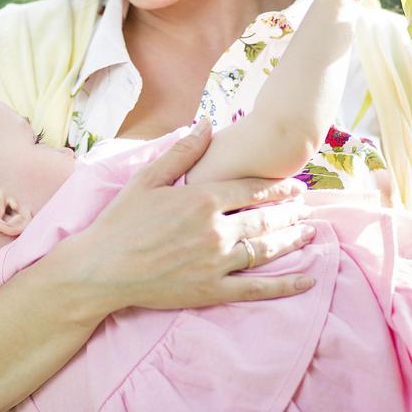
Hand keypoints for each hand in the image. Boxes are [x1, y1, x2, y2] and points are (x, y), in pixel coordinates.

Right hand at [66, 123, 318, 313]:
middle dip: (289, 212)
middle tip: (307, 208)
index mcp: (202, 200)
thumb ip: (183, 151)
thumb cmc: (120, 221)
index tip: (296, 186)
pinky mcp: (212, 290)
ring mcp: (217, 262)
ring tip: (309, 233)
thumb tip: (207, 122)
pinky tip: (308, 279)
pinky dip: (285, 285)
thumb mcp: (147, 178)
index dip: (277, 187)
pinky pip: (257, 289)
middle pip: (264, 218)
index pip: (251, 189)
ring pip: (265, 249)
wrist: (102, 268)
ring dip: (291, 240)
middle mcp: (216, 230)